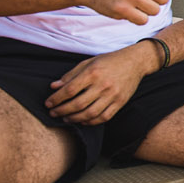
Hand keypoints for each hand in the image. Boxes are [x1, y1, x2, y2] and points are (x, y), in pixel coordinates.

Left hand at [45, 42, 159, 124]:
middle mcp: (103, 85)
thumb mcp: (88, 62)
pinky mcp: (120, 102)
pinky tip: (83, 121)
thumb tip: (54, 86)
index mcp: (93, 73)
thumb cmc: (109, 61)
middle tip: (53, 113)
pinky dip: (91, 122)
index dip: (57, 98)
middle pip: (78, 104)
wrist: (135, 62)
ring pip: (90, 113)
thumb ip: (71, 75)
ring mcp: (113, 95)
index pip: (70, 90)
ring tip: (66, 118)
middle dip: (62, 111)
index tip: (48, 103)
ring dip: (75, 119)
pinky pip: (104, 117)